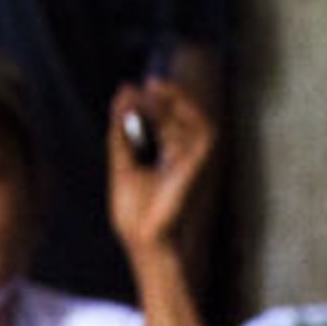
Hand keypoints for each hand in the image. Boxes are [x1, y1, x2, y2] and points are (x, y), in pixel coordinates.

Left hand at [106, 77, 215, 262]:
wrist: (142, 239)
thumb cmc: (133, 213)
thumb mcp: (121, 162)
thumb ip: (120, 129)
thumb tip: (124, 92)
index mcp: (167, 158)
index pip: (164, 119)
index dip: (150, 100)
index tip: (131, 89)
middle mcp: (183, 157)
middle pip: (178, 115)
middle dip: (160, 96)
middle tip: (141, 86)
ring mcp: (193, 162)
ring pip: (195, 117)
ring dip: (176, 98)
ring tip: (154, 89)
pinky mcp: (200, 167)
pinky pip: (205, 131)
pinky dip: (190, 111)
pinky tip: (170, 100)